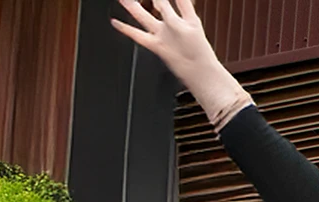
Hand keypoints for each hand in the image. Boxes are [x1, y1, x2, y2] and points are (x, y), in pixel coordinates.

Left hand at [111, 0, 243, 109]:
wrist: (204, 76)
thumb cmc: (205, 61)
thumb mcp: (199, 36)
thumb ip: (187, 21)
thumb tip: (181, 15)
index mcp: (193, 22)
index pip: (183, 0)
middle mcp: (176, 25)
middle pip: (161, 2)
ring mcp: (165, 35)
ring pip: (144, 15)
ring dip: (131, 5)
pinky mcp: (156, 46)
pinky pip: (137, 36)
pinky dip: (124, 29)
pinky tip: (114, 22)